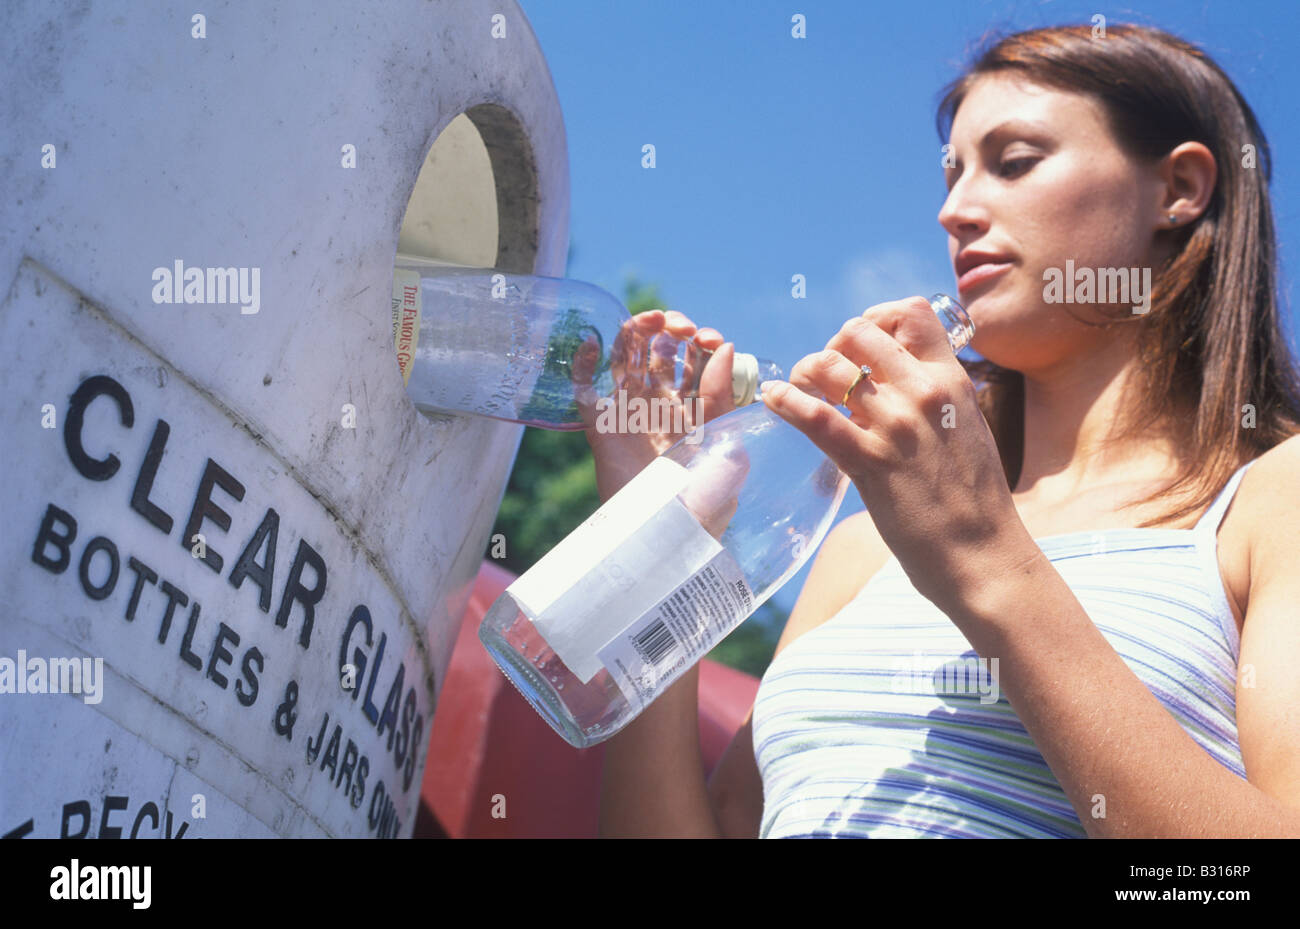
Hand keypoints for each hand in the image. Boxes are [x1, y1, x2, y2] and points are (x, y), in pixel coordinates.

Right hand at [573, 310, 735, 500]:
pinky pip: (584, 387)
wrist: (663, 534)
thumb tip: (724, 347)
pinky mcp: (598, 426)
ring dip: (634, 332)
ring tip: (650, 319)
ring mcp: (627, 414)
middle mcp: (660, 408)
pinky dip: (582, 362)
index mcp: (693, 412)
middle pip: (660, 353)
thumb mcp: (725, 444)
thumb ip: (724, 395)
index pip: (695, 362)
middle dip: (671, 330)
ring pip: (625, 359)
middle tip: (680, 327)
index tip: (708, 339)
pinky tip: (592, 342)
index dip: (701, 343)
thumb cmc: (703, 499)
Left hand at [760, 297, 1035, 612]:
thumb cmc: (975, 503)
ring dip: (803, 372)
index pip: (910, 313)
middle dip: (831, 346)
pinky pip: (816, 417)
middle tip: (824, 376)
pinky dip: (786, 402)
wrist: (985, 555)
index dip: (876, 318)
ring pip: (828, 365)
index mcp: (951, 381)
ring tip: (797, 390)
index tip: (861, 347)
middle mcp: (923, 393)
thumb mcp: (965, 431)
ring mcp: (895, 426)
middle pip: (858, 331)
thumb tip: (897, 386)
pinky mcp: (870, 463)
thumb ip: (935, 402)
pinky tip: (773, 400)